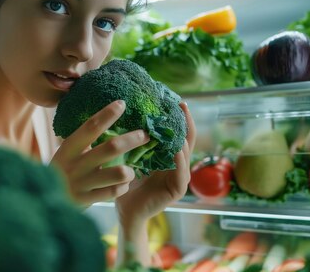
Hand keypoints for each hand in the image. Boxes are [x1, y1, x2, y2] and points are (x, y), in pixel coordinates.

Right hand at [50, 100, 151, 206]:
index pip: (90, 127)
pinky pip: (113, 192)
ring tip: (131, 169)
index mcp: (69, 148)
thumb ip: (84, 140)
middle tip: (145, 135)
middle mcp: (75, 164)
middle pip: (110, 147)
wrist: (42, 201)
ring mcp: (81, 183)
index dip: (107, 114)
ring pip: (116, 173)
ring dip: (128, 170)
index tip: (122, 104)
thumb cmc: (62, 172)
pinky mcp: (86, 200)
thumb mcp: (67, 153)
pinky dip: (122, 187)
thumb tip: (107, 117)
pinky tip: (122, 185)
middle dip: (131, 139)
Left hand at [115, 102, 195, 224]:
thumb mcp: (129, 156)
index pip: (176, 133)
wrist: (125, 209)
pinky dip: (180, 161)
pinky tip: (177, 150)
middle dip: (186, 122)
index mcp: (166, 156)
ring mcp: (179, 177)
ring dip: (183, 139)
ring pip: (185, 154)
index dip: (178, 118)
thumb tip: (126, 113)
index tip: (176, 100)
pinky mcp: (177, 190)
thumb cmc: (124, 182)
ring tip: (179, 124)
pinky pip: (182, 173)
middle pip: (186, 140)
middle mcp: (176, 164)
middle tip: (182, 104)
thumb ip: (134, 140)